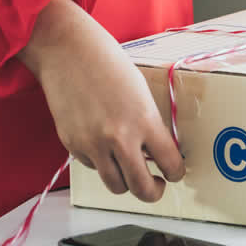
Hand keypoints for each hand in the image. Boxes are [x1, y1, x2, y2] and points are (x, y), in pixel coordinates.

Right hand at [18, 0, 183, 201]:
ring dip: (127, 184)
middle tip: (157, 186)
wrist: (69, 52)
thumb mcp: (142, 94)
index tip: (175, 172)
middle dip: (154, 193)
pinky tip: (105, 147)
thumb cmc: (110, 66)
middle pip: (142, 188)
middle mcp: (119, 138)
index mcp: (144, 120)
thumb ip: (149, 124)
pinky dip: (102, 164)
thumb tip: (155, 153)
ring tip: (132, 174)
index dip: (176, 173)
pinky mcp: (72, 145)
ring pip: (115, 186)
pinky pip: (93, 167)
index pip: (170, 163)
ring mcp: (93, 144)